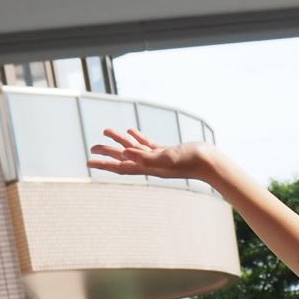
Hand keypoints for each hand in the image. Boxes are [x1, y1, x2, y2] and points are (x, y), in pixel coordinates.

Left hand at [88, 127, 205, 179]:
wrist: (209, 162)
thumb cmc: (190, 161)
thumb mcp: (166, 157)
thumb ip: (146, 157)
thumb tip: (126, 154)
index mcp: (148, 167)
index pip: (120, 166)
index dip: (103, 164)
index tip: (88, 162)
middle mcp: (150, 164)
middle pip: (123, 158)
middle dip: (107, 153)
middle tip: (92, 148)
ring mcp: (158, 158)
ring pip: (134, 149)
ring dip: (119, 142)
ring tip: (106, 132)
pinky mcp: (166, 151)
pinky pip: (147, 144)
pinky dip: (137, 138)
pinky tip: (131, 131)